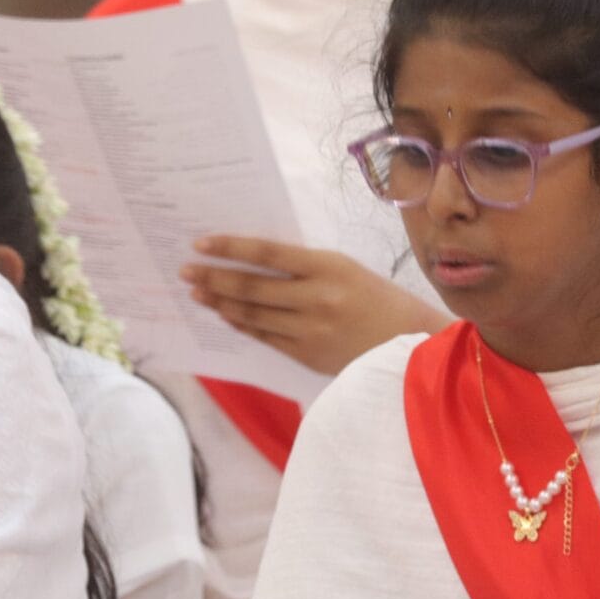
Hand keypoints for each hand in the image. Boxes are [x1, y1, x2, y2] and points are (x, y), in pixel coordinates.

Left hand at [184, 236, 446, 375]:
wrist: (412, 345)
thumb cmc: (379, 299)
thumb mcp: (347, 269)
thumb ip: (305, 267)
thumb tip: (254, 261)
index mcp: (330, 267)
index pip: (268, 252)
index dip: (230, 247)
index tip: (201, 243)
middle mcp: (317, 298)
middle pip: (252, 287)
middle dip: (214, 278)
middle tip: (187, 272)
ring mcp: (310, 330)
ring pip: (253, 314)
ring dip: (220, 303)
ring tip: (198, 293)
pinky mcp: (307, 355)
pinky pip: (265, 338)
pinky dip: (242, 325)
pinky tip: (226, 315)